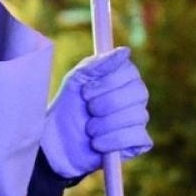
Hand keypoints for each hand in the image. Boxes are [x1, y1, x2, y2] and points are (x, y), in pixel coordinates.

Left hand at [41, 47, 152, 177]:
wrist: (57, 143)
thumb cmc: (68, 108)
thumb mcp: (76, 82)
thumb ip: (96, 64)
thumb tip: (124, 51)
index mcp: (123, 78)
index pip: (131, 72)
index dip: (108, 82)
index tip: (85, 91)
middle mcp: (135, 97)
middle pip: (138, 93)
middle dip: (107, 103)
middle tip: (88, 110)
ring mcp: (138, 119)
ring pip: (137, 116)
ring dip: (105, 124)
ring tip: (89, 129)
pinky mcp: (138, 143)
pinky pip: (137, 137)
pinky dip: (113, 141)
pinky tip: (98, 143)